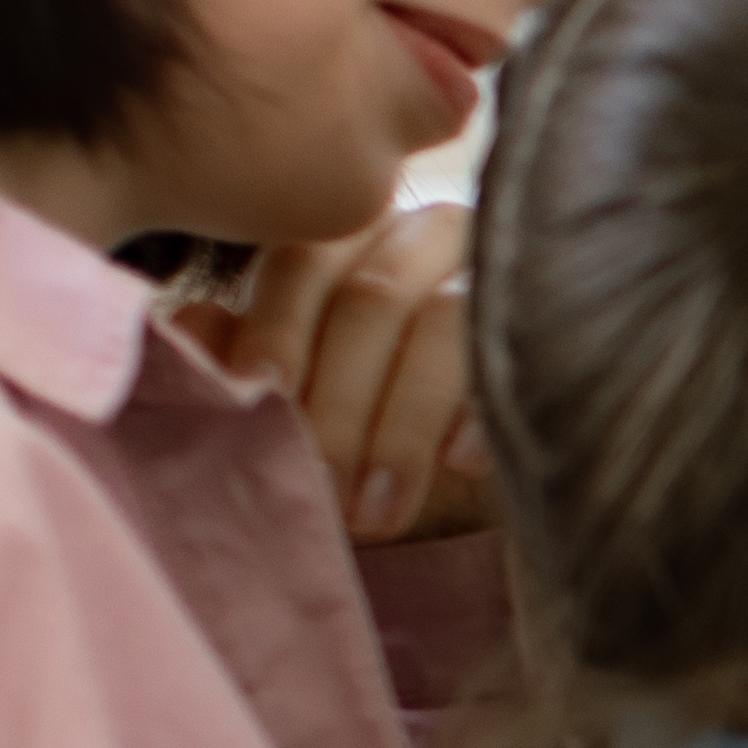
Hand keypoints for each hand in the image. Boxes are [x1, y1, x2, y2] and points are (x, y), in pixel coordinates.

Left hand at [209, 203, 488, 544]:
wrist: (489, 441)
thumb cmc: (383, 406)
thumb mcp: (308, 383)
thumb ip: (250, 353)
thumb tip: (185, 328)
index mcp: (355, 236)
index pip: (304, 262)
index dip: (276, 331)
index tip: (259, 401)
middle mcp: (429, 235)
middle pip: (373, 298)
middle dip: (338, 403)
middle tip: (318, 488)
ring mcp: (500, 274)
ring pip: (442, 325)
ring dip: (399, 429)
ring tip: (375, 513)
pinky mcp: (562, 321)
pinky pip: (516, 356)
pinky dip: (481, 415)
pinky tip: (460, 466)